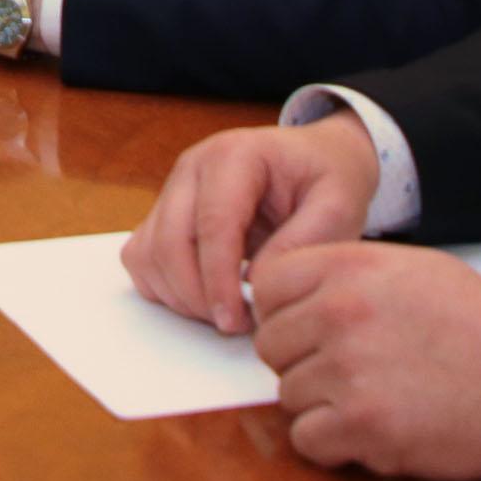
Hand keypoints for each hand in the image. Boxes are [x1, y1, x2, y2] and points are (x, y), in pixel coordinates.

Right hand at [122, 115, 382, 334]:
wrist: (317, 159)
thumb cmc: (328, 179)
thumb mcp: (338, 206)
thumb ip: (302, 243)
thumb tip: (257, 284)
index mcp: (234, 155)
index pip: (212, 223)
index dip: (219, 279)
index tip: (237, 322)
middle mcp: (192, 167)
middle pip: (169, 241)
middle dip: (197, 295)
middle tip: (237, 324)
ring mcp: (173, 189)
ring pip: (149, 252)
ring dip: (180, 295)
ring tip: (228, 312)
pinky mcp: (165, 212)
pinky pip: (142, 257)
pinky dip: (164, 287)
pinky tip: (205, 299)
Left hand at [249, 241, 480, 480]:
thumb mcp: (415, 270)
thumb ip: (349, 274)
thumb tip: (297, 292)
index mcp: (352, 267)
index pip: (268, 284)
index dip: (283, 311)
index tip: (307, 329)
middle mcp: (342, 312)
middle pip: (271, 344)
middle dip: (301, 361)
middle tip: (350, 371)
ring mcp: (349, 370)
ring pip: (287, 395)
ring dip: (321, 405)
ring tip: (375, 398)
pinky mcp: (364, 426)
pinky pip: (307, 440)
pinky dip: (333, 444)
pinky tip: (372, 431)